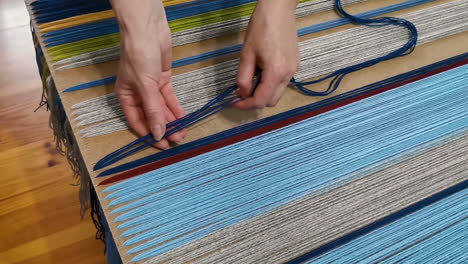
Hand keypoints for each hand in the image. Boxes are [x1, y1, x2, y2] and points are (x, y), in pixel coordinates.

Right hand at [111, 0, 185, 148]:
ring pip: (162, 109)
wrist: (147, 29)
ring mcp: (151, 87)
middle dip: (165, 129)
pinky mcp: (162, 80)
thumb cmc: (138, 55)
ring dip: (172, 121)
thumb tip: (157, 134)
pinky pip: (169, 99)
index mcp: (125, 97)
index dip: (150, 135)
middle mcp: (137, 94)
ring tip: (183, 133)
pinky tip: (183, 118)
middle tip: (178, 140)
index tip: (163, 146)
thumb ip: (153, 111)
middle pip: (152, 117)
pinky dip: (176, 108)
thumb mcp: (145, 86)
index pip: (137, 122)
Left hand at [235, 0, 299, 108]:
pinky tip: (261, 72)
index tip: (234, 102)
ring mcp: (293, 70)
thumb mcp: (246, 54)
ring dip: (263, 93)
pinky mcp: (295, 64)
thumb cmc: (261, 27)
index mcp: (276, 72)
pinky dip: (270, 84)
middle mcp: (288, 75)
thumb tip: (242, 94)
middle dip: (255, 101)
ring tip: (251, 80)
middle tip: (240, 93)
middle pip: (271, 101)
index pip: (261, 100)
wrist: (278, 9)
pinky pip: (282, 82)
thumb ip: (243, 78)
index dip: (246, 104)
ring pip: (277, 93)